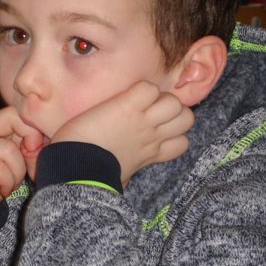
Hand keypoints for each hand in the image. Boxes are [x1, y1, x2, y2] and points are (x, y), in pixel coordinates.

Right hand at [0, 106, 43, 219]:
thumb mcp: (11, 163)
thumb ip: (23, 148)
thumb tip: (47, 140)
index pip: (15, 111)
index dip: (32, 128)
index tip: (34, 151)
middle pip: (12, 118)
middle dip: (30, 143)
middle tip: (29, 166)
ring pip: (8, 149)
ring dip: (18, 172)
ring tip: (12, 184)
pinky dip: (7, 182)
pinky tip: (4, 190)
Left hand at [51, 81, 194, 185]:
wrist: (78, 169)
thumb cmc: (92, 176)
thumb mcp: (119, 175)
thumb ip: (128, 167)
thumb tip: (122, 177)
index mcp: (150, 154)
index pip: (182, 143)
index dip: (173, 132)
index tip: (155, 130)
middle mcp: (152, 137)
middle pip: (187, 119)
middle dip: (173, 111)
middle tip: (150, 111)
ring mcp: (143, 121)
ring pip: (174, 103)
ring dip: (160, 98)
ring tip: (140, 102)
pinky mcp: (128, 106)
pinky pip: (148, 89)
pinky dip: (140, 89)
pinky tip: (127, 96)